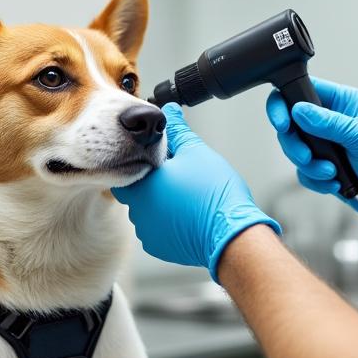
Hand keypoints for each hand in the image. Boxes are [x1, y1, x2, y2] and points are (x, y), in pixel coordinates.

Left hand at [112, 104, 279, 281]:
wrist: (232, 234)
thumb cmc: (215, 194)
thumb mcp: (196, 152)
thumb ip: (177, 130)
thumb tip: (169, 110)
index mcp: (141, 186)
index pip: (124, 168)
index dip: (140, 161)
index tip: (160, 159)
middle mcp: (138, 212)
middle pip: (138, 191)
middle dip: (154, 182)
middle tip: (179, 175)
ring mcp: (148, 233)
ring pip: (148, 211)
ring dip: (162, 203)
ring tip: (187, 195)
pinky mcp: (160, 248)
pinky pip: (158, 230)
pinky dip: (170, 221)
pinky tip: (189, 213)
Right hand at [265, 77, 357, 236]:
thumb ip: (329, 123)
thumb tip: (298, 110)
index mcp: (342, 101)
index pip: (302, 89)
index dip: (285, 103)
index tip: (283, 124)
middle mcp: (330, 119)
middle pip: (291, 123)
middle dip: (295, 144)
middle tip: (308, 157)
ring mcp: (326, 143)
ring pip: (295, 149)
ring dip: (309, 165)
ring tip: (330, 172)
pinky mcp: (324, 165)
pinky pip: (303, 171)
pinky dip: (315, 179)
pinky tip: (335, 182)